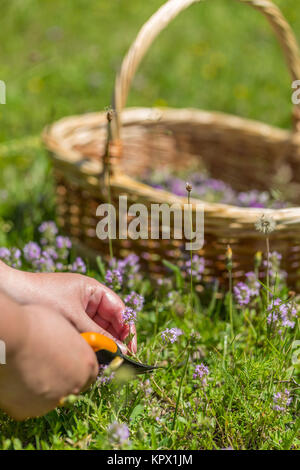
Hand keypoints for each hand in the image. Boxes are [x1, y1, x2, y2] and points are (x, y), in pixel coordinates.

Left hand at [0, 263, 136, 353]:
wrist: (11, 292)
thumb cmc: (43, 296)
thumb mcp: (74, 317)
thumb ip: (98, 334)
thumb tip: (119, 351)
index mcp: (93, 290)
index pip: (119, 309)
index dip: (127, 328)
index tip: (131, 347)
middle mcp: (88, 299)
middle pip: (110, 321)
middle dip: (116, 339)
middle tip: (120, 359)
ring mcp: (77, 310)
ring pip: (98, 329)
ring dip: (102, 343)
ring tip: (106, 360)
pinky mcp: (67, 321)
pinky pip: (84, 333)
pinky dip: (89, 344)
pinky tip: (90, 356)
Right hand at [0, 303, 98, 419]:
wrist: (10, 336)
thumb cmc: (35, 324)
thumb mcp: (64, 327)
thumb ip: (72, 343)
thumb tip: (69, 344)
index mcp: (87, 365)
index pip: (89, 374)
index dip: (77, 368)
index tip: (67, 363)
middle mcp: (74, 387)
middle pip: (70, 387)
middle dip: (59, 379)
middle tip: (43, 365)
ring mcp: (52, 402)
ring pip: (48, 398)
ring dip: (40, 387)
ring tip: (25, 368)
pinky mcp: (28, 411)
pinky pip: (26, 404)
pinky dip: (21, 395)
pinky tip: (16, 377)